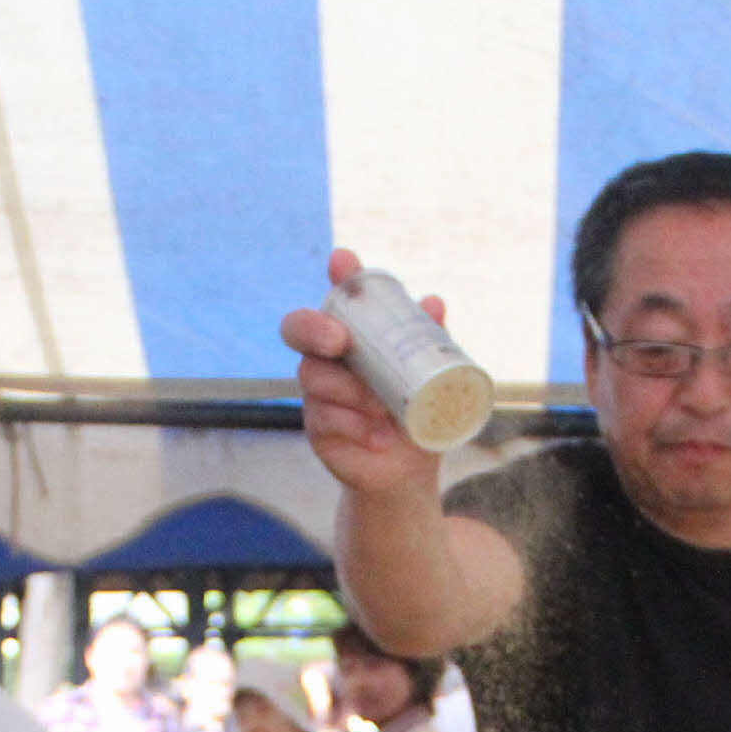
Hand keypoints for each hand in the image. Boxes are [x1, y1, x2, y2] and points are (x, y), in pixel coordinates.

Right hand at [280, 248, 447, 499]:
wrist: (408, 471)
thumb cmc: (417, 415)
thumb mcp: (431, 379)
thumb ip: (430, 343)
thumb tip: (432, 302)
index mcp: (354, 338)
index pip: (339, 298)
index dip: (338, 276)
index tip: (342, 260)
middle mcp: (327, 358)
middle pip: (298, 329)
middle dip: (313, 329)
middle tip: (340, 341)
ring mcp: (317, 393)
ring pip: (313, 377)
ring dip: (349, 390)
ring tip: (384, 409)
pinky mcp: (317, 427)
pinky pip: (324, 418)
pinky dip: (355, 426)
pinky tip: (378, 436)